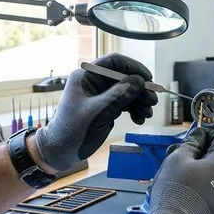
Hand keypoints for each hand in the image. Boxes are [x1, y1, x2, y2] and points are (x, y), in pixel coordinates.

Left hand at [34, 53, 157, 170]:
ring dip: (140, 101)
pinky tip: (139, 119)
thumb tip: (139, 81)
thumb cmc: (72, 130)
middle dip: (140, 88)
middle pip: (125, 77)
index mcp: (86, 76)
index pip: (114, 62)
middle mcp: (95, 82)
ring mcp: (101, 95)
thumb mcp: (97, 112)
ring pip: (128, 90)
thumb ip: (118, 95)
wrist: (61, 151)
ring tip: (147, 114)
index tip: (148, 79)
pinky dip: (134, 109)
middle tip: (152, 101)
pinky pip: (126, 102)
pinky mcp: (106, 107)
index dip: (133, 67)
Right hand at [137, 128, 213, 213]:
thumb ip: (191, 144)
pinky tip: (185, 191)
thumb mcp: (178, 158)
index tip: (195, 138)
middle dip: (201, 154)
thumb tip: (199, 136)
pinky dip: (203, 187)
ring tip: (178, 175)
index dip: (209, 135)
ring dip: (201, 171)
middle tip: (181, 156)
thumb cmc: (177, 191)